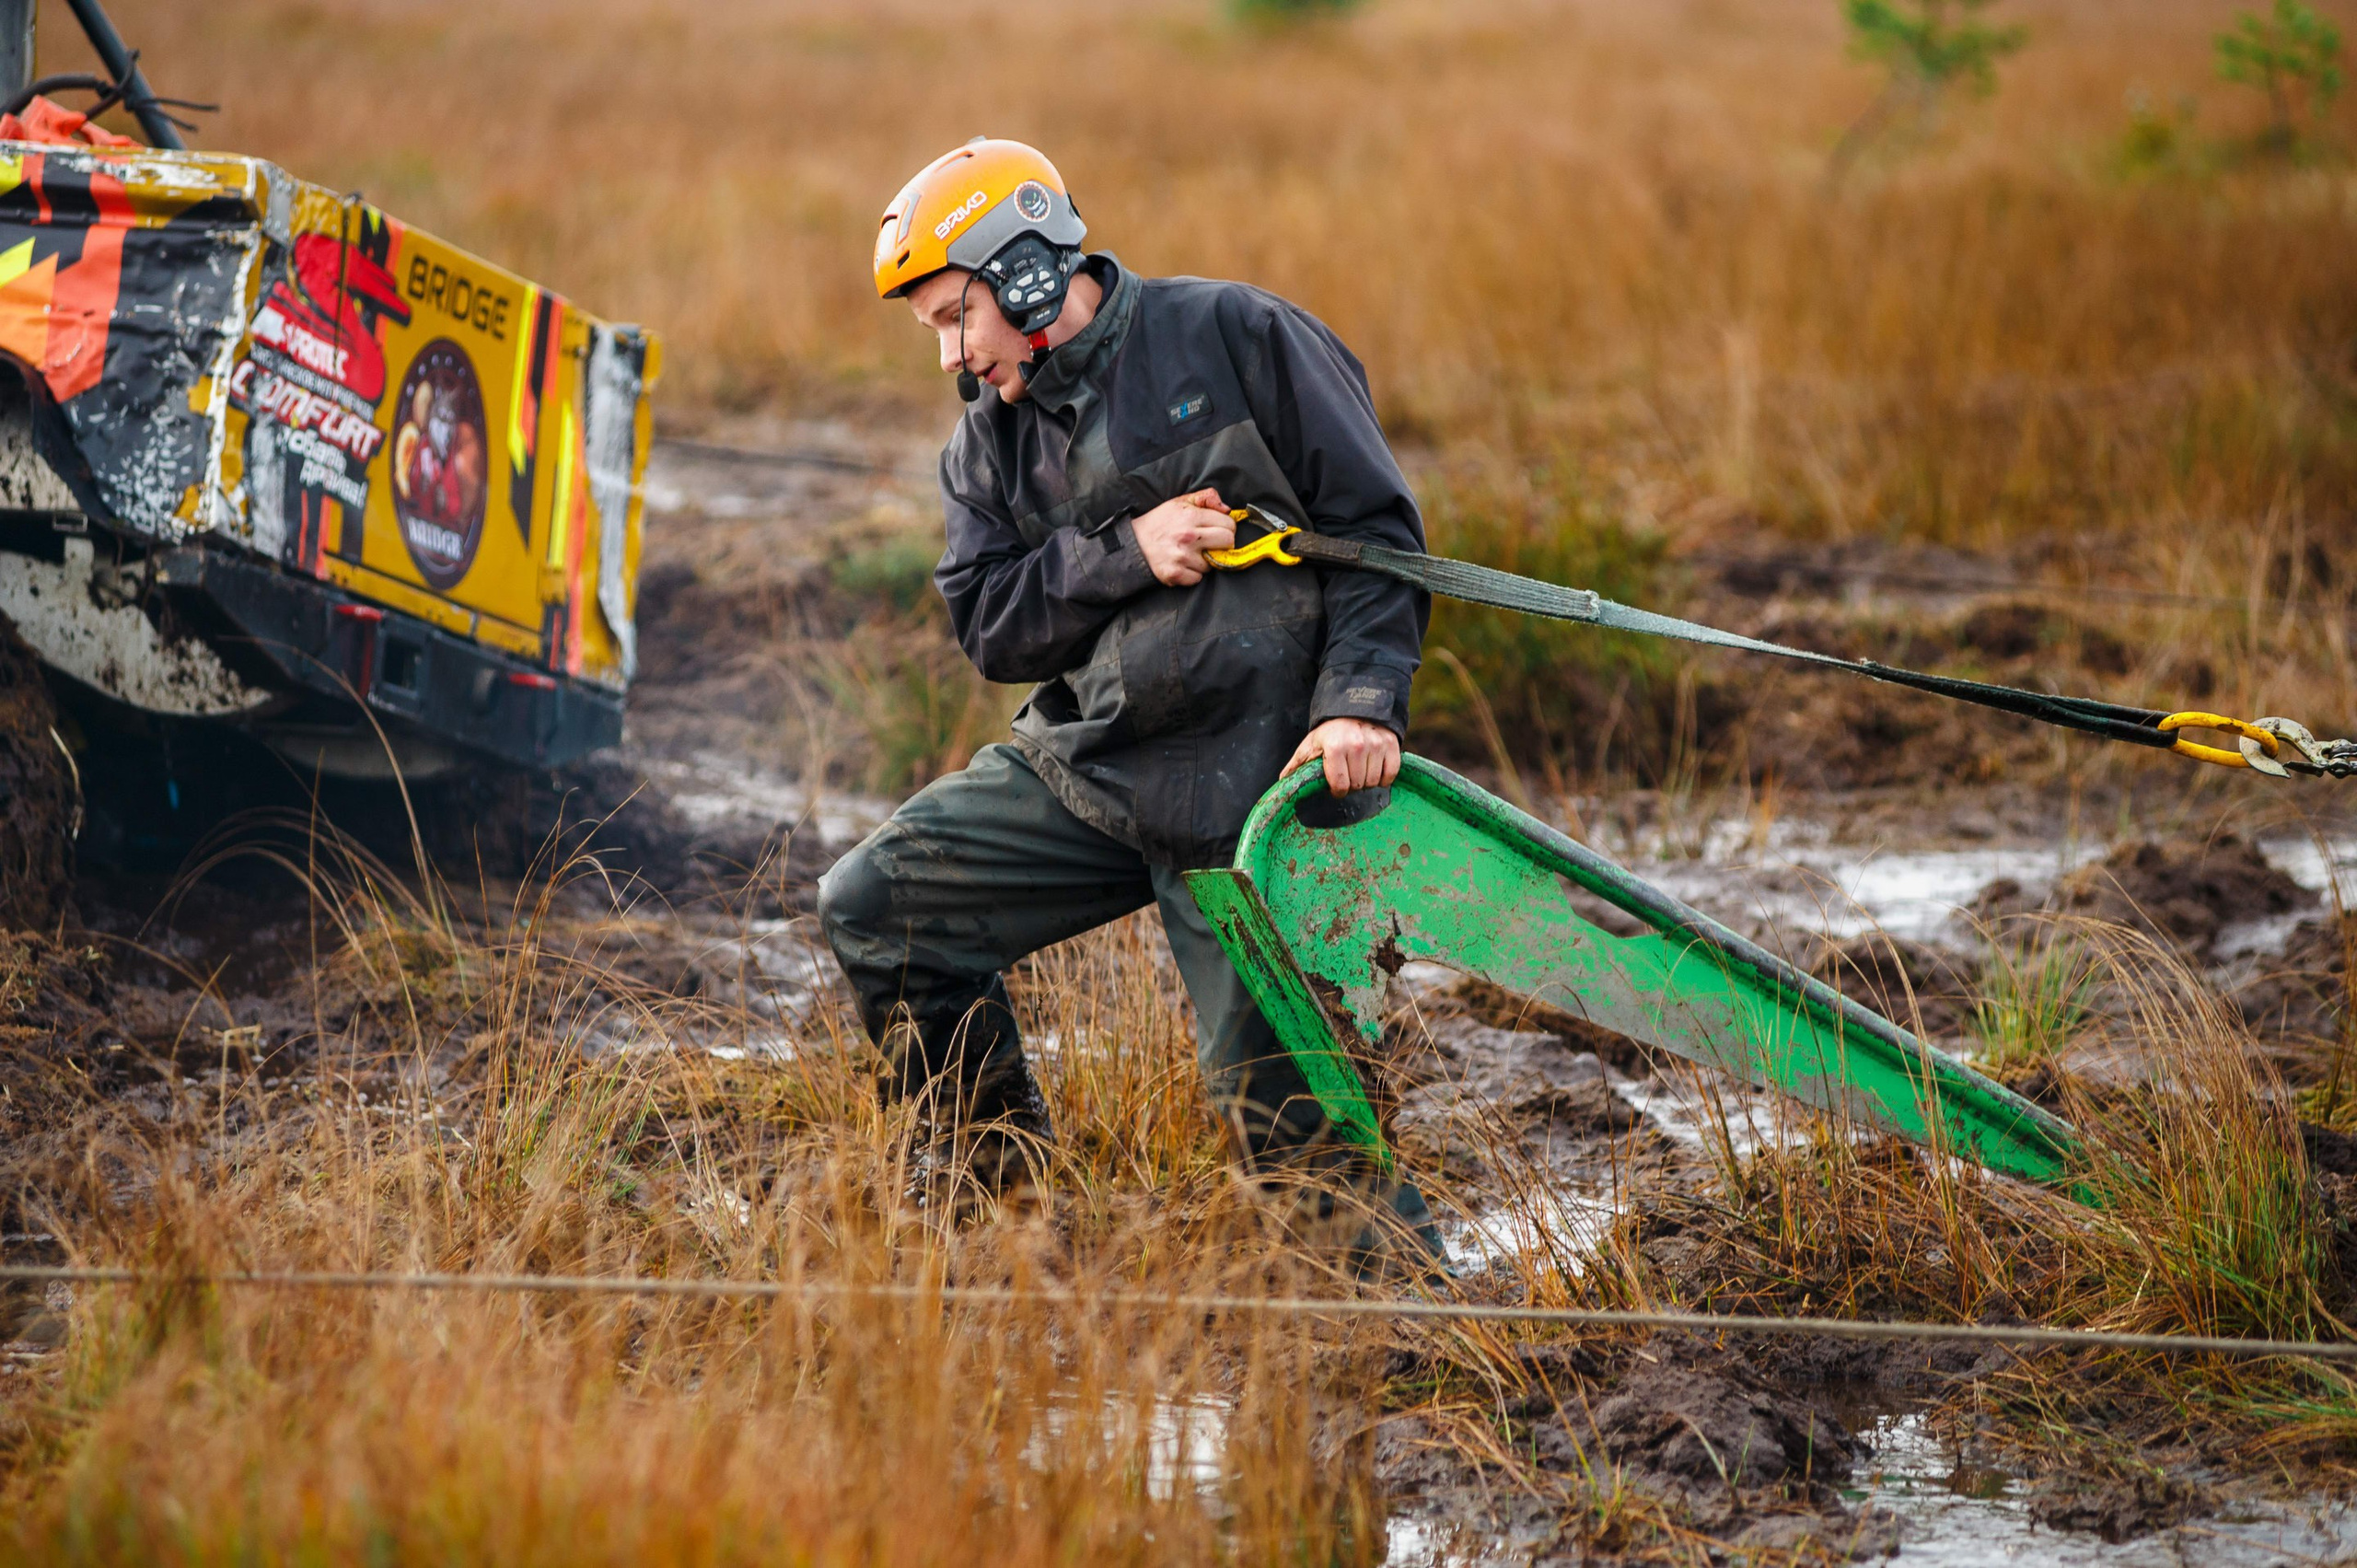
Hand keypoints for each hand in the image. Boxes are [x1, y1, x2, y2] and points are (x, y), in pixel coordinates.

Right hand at [1132, 488, 1234, 586]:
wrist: (1134, 543)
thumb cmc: (1160, 522)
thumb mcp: (1180, 502)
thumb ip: (1206, 497)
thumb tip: (1228, 509)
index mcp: (1191, 515)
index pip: (1229, 524)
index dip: (1226, 527)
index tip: (1217, 530)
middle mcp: (1188, 536)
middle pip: (1228, 542)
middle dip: (1222, 543)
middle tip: (1211, 543)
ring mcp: (1182, 557)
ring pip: (1212, 564)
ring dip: (1205, 561)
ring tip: (1191, 553)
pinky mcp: (1175, 574)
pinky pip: (1198, 578)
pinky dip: (1193, 574)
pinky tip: (1183, 565)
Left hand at [1282, 717, 1400, 795]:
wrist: (1354, 708)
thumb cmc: (1330, 731)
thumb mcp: (1310, 745)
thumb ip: (1297, 764)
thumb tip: (1282, 782)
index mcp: (1335, 747)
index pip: (1340, 785)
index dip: (1338, 790)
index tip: (1337, 786)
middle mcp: (1357, 745)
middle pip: (1358, 785)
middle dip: (1352, 784)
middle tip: (1348, 774)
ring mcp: (1376, 744)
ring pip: (1374, 781)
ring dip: (1367, 780)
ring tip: (1360, 769)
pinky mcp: (1391, 744)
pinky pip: (1390, 774)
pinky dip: (1384, 777)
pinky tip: (1375, 769)